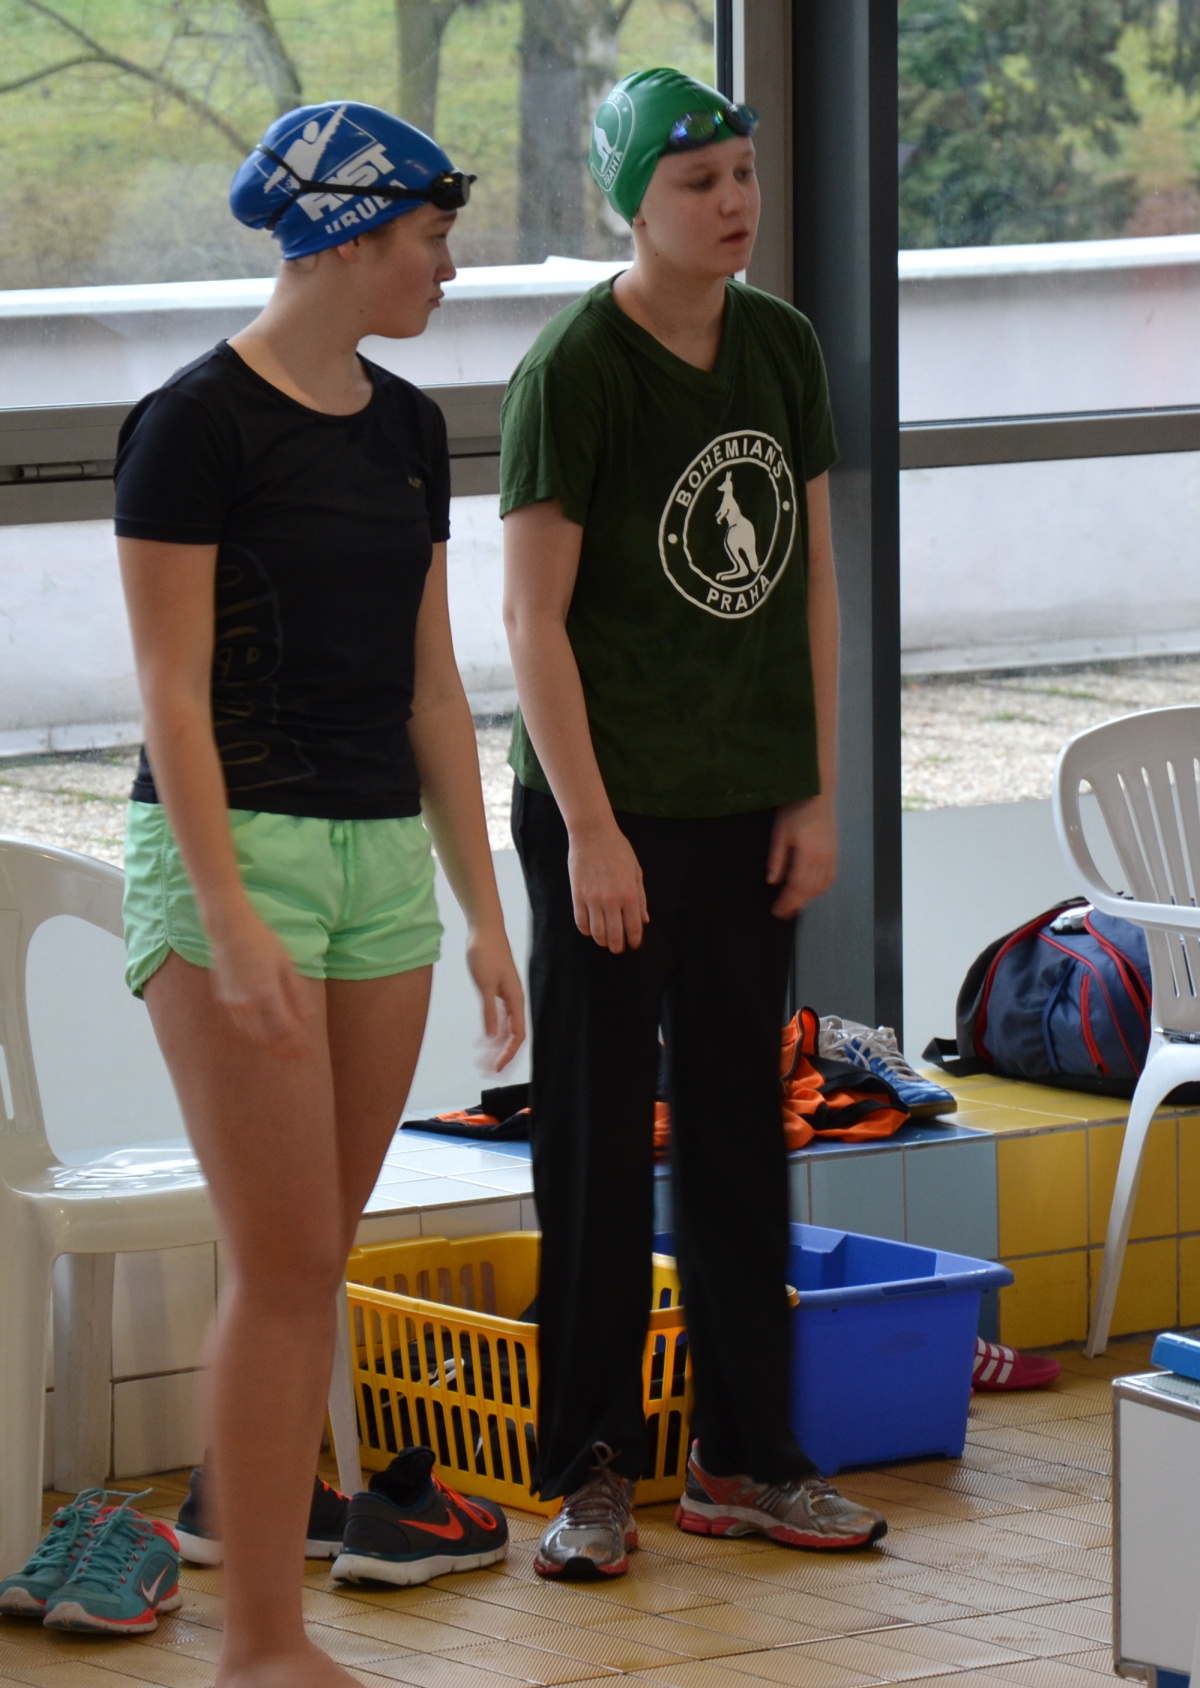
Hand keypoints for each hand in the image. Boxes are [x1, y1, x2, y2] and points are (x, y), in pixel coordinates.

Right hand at [207, 907, 315, 1056]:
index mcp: (267, 994)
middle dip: (283, 1049)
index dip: (297, 1044)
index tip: (307, 1051)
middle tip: (296, 1055)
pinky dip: (253, 1034)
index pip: (285, 1030)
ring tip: (281, 1049)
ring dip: (268, 1045)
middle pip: (267, 1038)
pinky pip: (240, 1025)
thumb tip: (307, 1017)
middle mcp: (248, 1003)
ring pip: (252, 1034)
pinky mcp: (223, 999)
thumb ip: (297, 993)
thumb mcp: (286, 964)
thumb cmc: (262, 942)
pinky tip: (262, 1033)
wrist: (229, 930)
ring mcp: (233, 1003)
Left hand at [467, 923, 526, 1070]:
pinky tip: (481, 1040)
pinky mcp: (497, 991)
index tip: (497, 1068)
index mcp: (516, 1000)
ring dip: (494, 1045)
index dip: (508, 1053)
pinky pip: (497, 1017)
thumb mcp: (485, 984)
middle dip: (501, 1054)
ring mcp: (506, 996)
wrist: (484, 929)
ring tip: (481, 1059)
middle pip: (512, 1035)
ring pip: (504, 1028)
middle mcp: (514, 1000)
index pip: (517, 1035)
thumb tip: (493, 1037)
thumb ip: (489, 1011)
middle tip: (487, 1070)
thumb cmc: (486, 952)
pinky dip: (490, 1030)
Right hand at [567, 822, 648, 952]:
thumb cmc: (618, 850)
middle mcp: (612, 900)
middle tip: (618, 949)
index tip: (633, 945)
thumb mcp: (636, 872)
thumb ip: (641, 898)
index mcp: (630, 894)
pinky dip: (586, 930)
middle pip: (614, 935)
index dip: (634, 941)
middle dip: (618, 947)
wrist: (593, 834)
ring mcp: (593, 899)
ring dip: (602, 941)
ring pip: (597, 932)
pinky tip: (590, 930)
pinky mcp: (578, 895)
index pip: (633, 928)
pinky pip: (581, 921)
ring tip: (605, 941)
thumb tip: (644, 920)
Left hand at [766, 795, 837, 917]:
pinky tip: (811, 892)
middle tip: (783, 913)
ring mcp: (832, 855)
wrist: (817, 795)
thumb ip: (777, 859)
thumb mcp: (779, 833)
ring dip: (808, 899)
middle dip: (796, 904)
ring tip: (794, 905)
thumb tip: (772, 881)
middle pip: (810, 889)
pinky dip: (820, 889)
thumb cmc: (794, 810)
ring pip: (822, 886)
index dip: (787, 900)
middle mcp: (823, 857)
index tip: (777, 910)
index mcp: (808, 852)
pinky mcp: (835, 853)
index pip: (797, 885)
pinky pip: (830, 878)